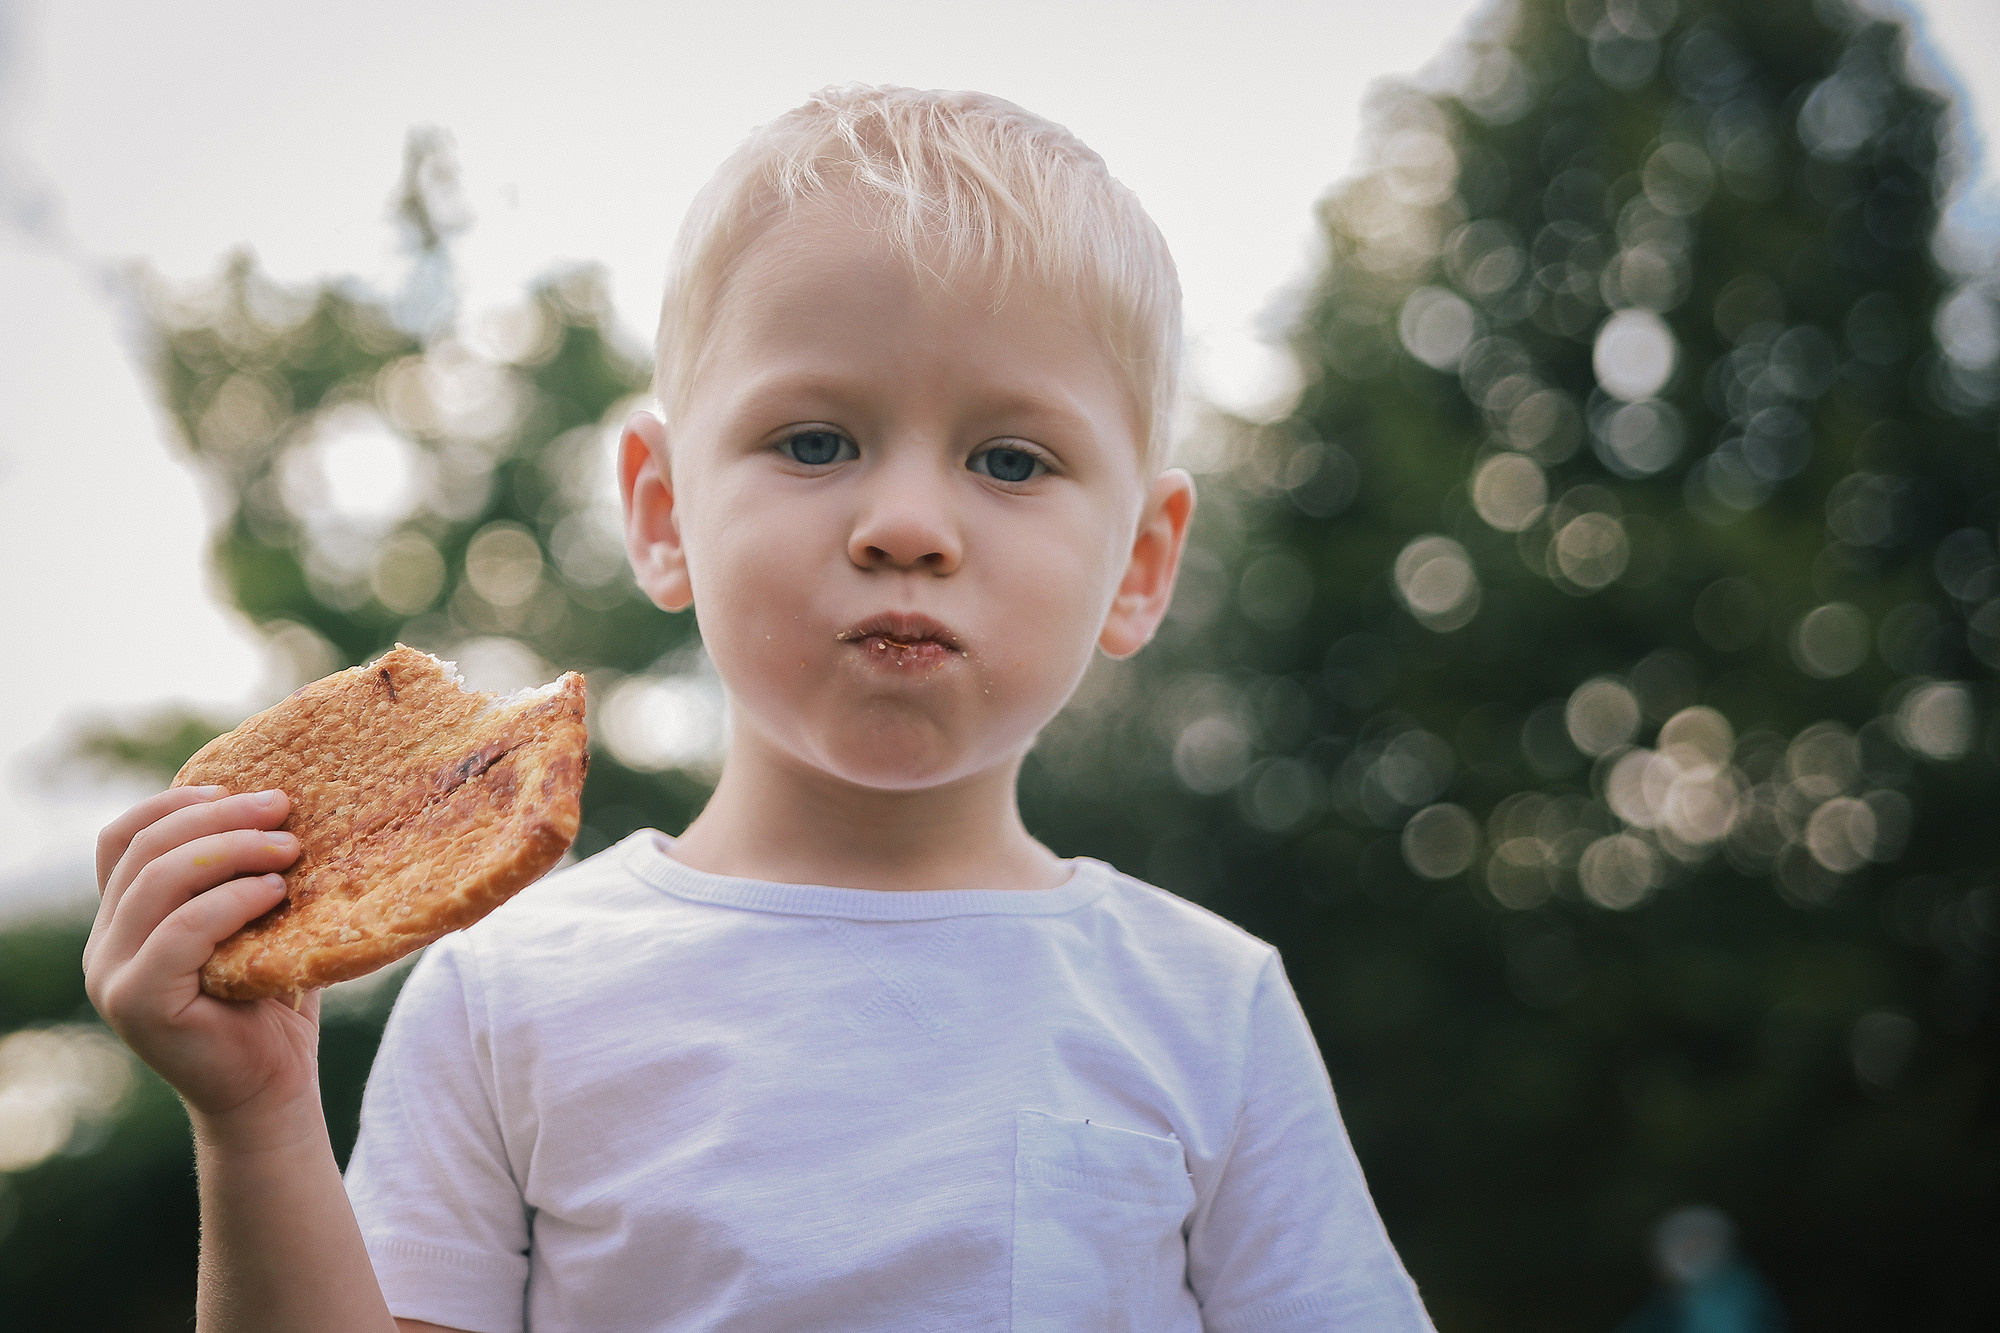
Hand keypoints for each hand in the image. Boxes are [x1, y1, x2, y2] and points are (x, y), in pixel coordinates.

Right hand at [84, 785, 319, 1135]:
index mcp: (124, 920)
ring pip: (158, 881)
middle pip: (145, 850)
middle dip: (218, 816)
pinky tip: (277, 892)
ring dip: (231, 850)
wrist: (272, 1092)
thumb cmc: (274, 1005)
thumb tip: (283, 800)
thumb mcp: (257, 926)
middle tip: (284, 808)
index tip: (241, 786)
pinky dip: (232, 901)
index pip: (124, 837)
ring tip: (291, 848)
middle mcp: (106, 945)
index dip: (175, 802)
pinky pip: (180, 931)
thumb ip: (245, 876)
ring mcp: (114, 976)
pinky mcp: (138, 1003)